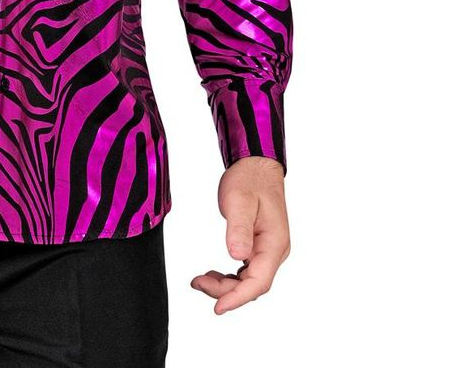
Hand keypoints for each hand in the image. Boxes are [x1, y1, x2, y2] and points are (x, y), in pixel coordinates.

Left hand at [191, 155, 289, 314]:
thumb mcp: (239, 200)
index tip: (218, 307)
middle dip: (226, 291)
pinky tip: (214, 274)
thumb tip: (236, 256)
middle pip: (253, 284)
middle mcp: (275, 250)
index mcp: (274, 243)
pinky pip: (247, 270)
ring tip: (201, 280)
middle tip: (198, 283)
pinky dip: (230, 276)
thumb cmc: (250, 179)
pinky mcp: (260, 246)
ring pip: (249, 279)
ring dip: (226, 285)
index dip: (238, 297)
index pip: (259, 282)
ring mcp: (268, 249)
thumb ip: (238, 228)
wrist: (256, 165)